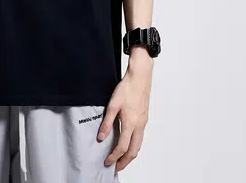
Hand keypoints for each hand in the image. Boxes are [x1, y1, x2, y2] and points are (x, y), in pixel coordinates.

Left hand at [97, 53, 152, 172]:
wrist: (140, 78)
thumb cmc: (127, 88)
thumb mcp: (112, 105)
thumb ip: (107, 122)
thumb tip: (101, 137)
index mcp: (130, 123)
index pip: (122, 147)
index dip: (114, 157)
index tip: (107, 162)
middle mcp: (139, 125)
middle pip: (134, 151)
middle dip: (125, 162)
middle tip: (117, 167)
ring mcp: (143, 122)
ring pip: (139, 145)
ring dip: (131, 155)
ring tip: (122, 159)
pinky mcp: (144, 118)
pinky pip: (141, 137)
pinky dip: (135, 145)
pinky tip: (129, 143)